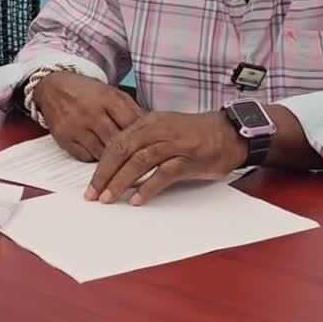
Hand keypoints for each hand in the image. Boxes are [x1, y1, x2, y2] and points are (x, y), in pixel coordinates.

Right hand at [32, 72, 141, 160]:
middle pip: (118, 141)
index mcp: (108, 98)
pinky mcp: (64, 138)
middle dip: (130, 152)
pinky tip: (101, 157)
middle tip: (140, 160)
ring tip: (122, 161)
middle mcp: (91, 112)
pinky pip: (86, 157)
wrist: (53, 87)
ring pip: (103, 153)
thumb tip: (153, 130)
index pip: (132, 123)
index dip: (144, 137)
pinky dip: (95, 159)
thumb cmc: (87, 92)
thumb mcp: (112, 93)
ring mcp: (76, 127)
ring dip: (114, 159)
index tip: (151, 146)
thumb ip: (131, 110)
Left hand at [87, 110, 244, 205]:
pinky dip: (149, 186)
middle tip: (94, 194)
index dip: (102, 163)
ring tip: (109, 199)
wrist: (230, 132)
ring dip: (121, 181)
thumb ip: (143, 142)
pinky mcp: (189, 158)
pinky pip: (164, 172)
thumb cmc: (196, 134)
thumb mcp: (165, 130)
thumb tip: (120, 164)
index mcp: (150, 122)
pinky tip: (138, 199)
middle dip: (105, 174)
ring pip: (139, 160)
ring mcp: (174, 143)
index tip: (92, 183)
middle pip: (123, 149)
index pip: (118, 141)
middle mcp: (159, 130)